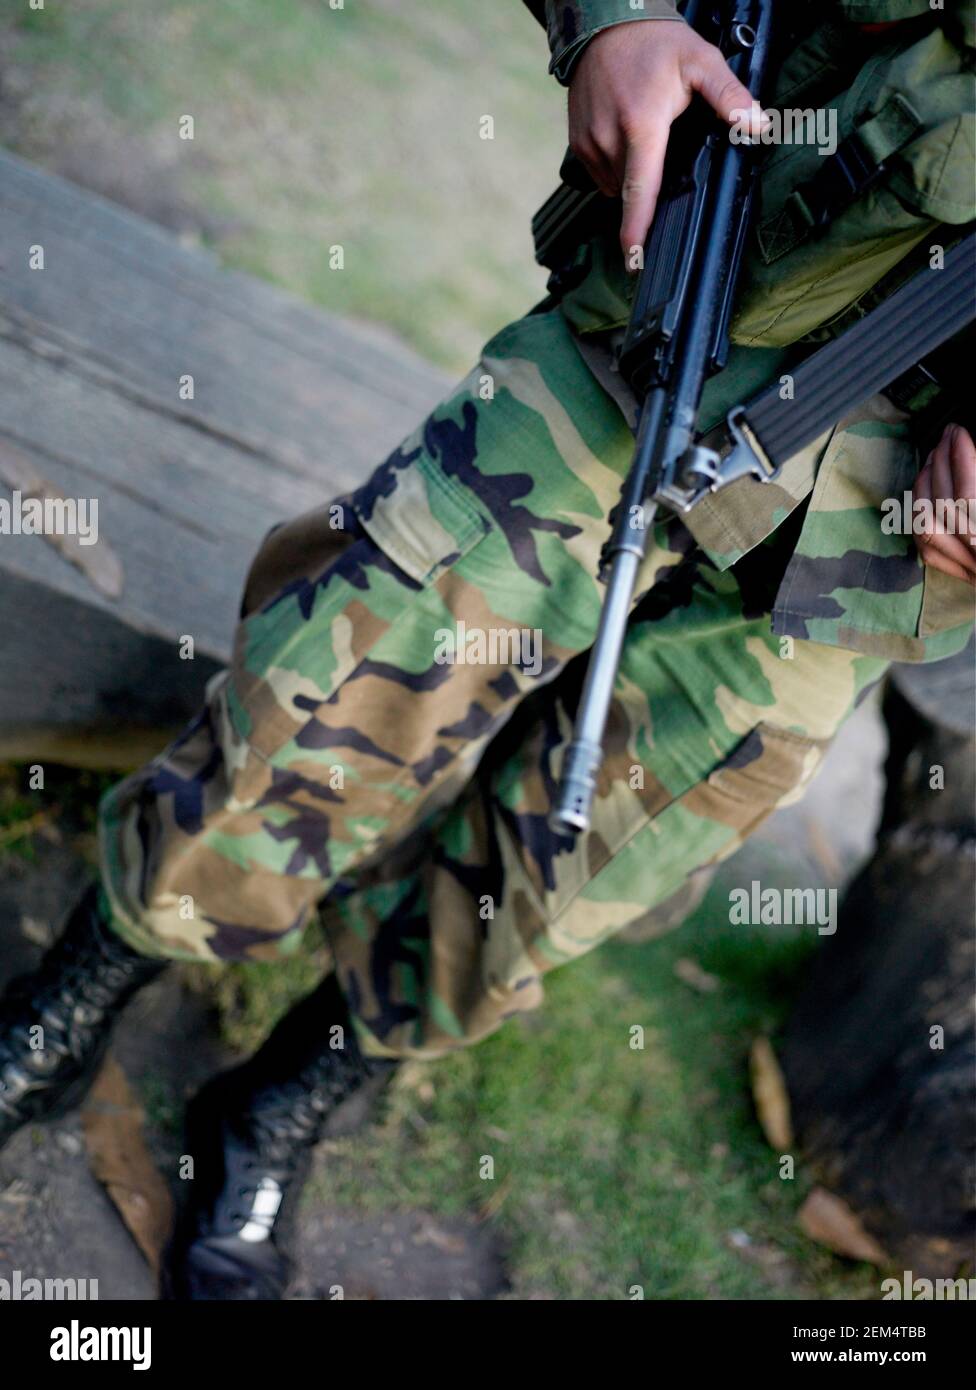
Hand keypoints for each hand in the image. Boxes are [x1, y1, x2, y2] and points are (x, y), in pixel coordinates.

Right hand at [567, 20, 762, 260]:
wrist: (604, 22)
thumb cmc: (654, 42)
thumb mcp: (701, 60)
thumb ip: (730, 95)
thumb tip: (757, 124)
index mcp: (641, 125)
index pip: (641, 191)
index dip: (637, 230)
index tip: (635, 261)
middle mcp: (609, 139)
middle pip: (633, 191)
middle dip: (652, 185)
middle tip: (665, 148)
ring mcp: (588, 143)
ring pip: (616, 186)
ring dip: (634, 176)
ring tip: (646, 136)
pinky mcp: (577, 143)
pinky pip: (601, 174)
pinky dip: (617, 167)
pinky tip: (628, 138)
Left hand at [912, 423, 975, 585]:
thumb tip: (971, 452)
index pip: (968, 492)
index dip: (961, 456)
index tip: (959, 432)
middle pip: (946, 504)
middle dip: (941, 463)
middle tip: (945, 436)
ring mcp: (973, 569)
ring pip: (929, 527)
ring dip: (925, 488)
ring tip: (932, 460)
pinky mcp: (967, 576)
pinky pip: (929, 550)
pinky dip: (920, 521)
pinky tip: (923, 497)